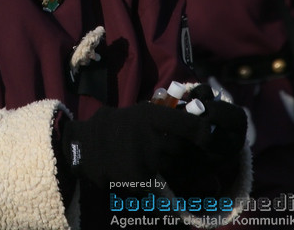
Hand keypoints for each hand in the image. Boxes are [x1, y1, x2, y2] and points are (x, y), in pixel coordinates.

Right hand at [58, 100, 245, 187]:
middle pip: (186, 150)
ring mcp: (145, 161)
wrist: (85, 146)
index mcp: (152, 117)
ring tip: (162, 159)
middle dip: (189, 152)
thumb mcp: (140, 112)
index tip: (209, 136)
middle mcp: (151, 138)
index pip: (191, 127)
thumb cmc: (116, 125)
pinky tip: (147, 171)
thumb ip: (166, 116)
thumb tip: (199, 121)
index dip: (204, 133)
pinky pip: (161, 181)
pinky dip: (159, 179)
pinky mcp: (139, 180)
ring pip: (175, 167)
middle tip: (187, 151)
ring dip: (175, 165)